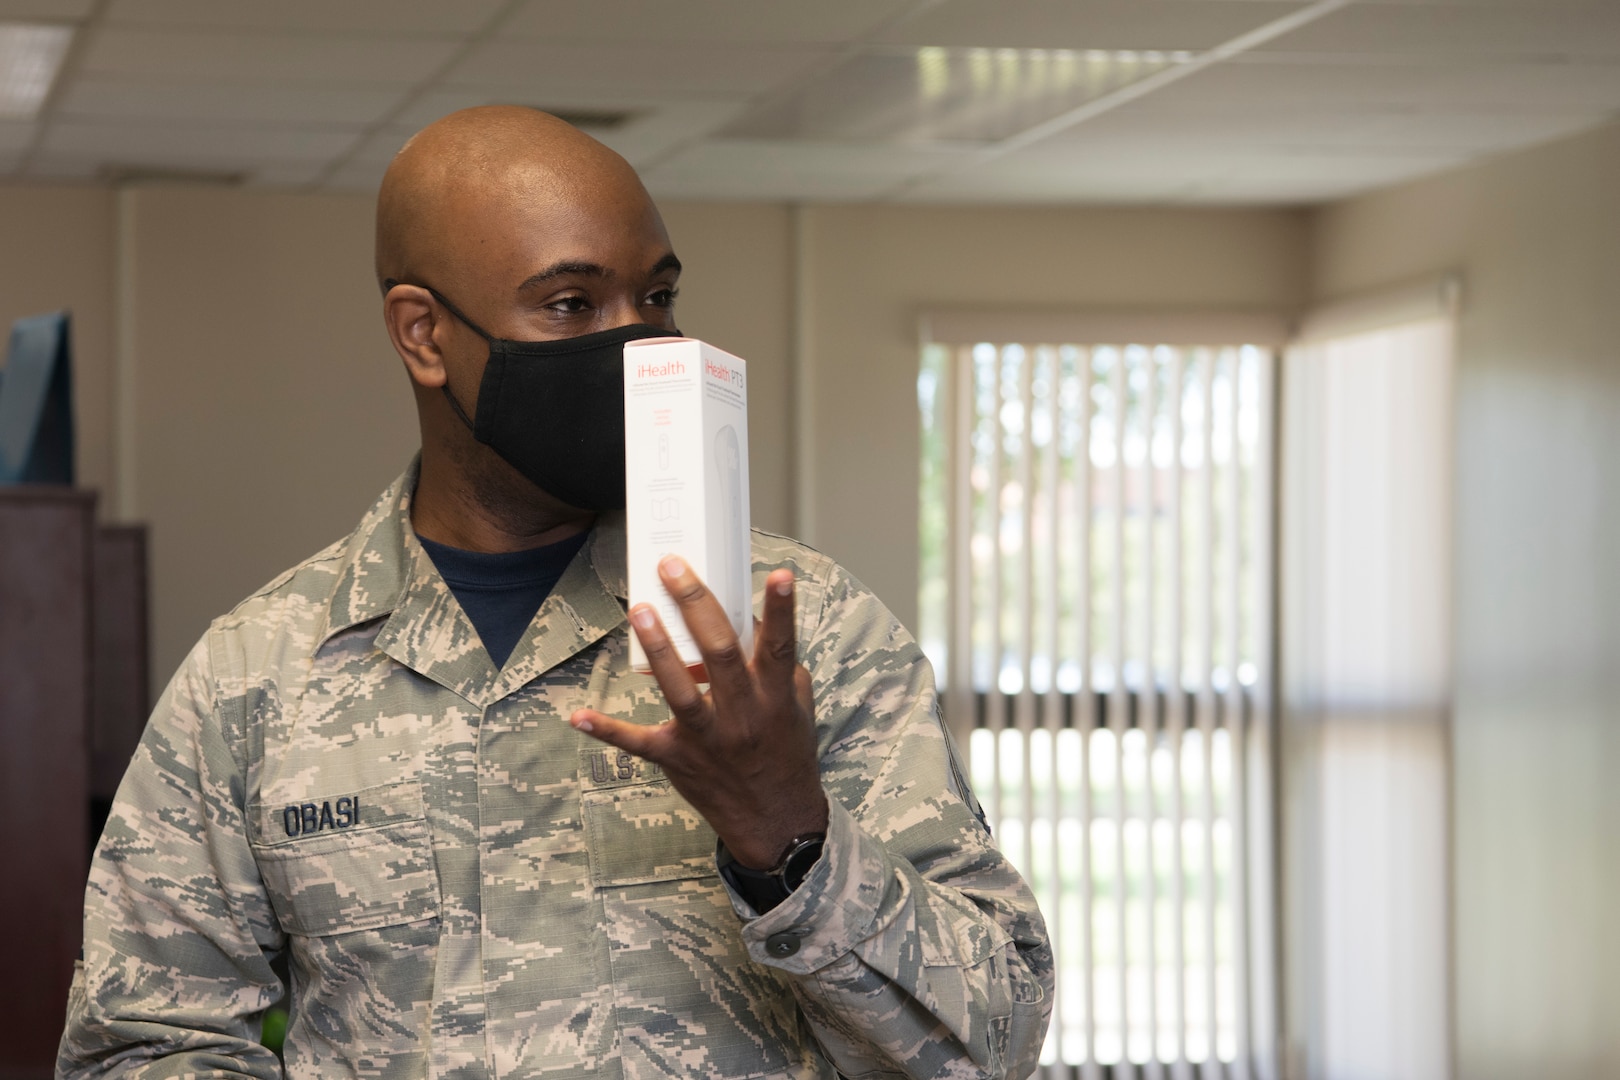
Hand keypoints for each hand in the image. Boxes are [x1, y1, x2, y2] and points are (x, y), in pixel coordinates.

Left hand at [571, 556, 827, 868]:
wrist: (776, 821)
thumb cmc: (787, 753)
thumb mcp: (795, 707)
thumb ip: (778, 665)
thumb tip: (752, 619)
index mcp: (775, 698)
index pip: (780, 646)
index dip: (782, 610)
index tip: (779, 573)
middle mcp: (742, 716)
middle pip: (719, 653)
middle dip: (695, 604)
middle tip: (673, 567)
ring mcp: (707, 739)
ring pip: (679, 690)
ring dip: (658, 649)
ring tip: (639, 610)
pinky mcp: (678, 759)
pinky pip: (638, 743)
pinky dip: (607, 730)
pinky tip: (578, 716)